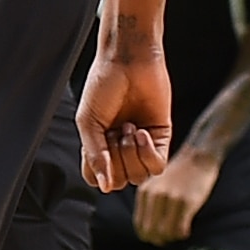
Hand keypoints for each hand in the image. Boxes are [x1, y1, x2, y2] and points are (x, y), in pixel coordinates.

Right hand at [77, 49, 172, 191]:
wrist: (129, 62)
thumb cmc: (103, 86)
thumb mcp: (88, 122)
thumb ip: (94, 156)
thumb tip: (104, 188)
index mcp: (99, 146)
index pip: (97, 179)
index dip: (97, 169)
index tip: (95, 141)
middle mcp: (120, 149)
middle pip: (119, 182)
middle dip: (115, 160)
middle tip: (114, 131)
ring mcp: (141, 145)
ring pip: (138, 177)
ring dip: (131, 154)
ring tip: (129, 127)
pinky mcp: (161, 138)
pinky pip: (157, 166)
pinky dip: (148, 153)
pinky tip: (143, 132)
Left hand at [128, 139, 221, 242]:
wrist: (198, 156)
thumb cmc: (180, 172)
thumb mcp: (156, 184)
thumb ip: (149, 202)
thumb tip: (149, 229)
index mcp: (144, 192)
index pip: (139, 226)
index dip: (148, 236)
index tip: (159, 236)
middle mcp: (154, 196)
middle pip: (150, 232)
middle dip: (160, 240)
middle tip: (171, 237)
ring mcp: (170, 199)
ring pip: (165, 233)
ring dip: (173, 237)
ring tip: (180, 230)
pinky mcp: (186, 202)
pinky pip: (180, 229)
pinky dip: (183, 233)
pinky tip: (187, 227)